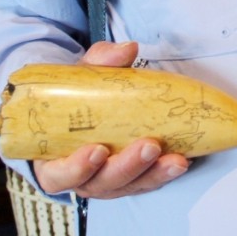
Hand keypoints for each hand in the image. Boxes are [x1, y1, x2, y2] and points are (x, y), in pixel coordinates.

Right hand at [32, 41, 189, 199]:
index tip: (97, 150)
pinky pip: (148, 183)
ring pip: (130, 186)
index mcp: (55, 159)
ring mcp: (108, 182)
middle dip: (128, 167)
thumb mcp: (82, 75)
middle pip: (102, 183)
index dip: (76, 168)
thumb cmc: (78, 96)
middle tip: (150, 146)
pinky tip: (181, 161)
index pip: (59, 174)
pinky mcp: (132, 179)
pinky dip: (164, 174)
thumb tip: (129, 49)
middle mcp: (81, 178)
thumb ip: (101, 61)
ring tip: (176, 160)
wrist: (90, 107)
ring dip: (154, 174)